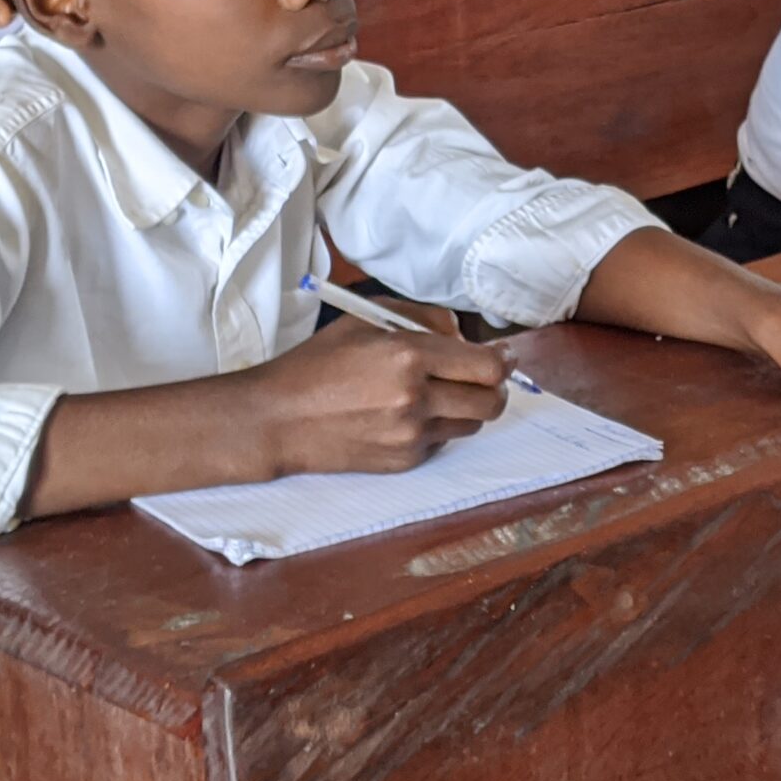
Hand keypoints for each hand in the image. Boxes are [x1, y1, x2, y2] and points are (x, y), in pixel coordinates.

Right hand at [240, 308, 508, 473]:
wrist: (278, 419)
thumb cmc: (318, 363)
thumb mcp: (366, 320)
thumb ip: (421, 318)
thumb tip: (461, 334)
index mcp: (408, 356)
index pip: (486, 366)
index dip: (502, 360)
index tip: (502, 356)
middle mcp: (415, 399)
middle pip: (490, 401)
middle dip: (493, 388)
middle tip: (481, 377)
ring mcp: (410, 435)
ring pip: (472, 424)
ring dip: (466, 407)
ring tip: (439, 393)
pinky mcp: (403, 461)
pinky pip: (442, 441)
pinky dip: (437, 426)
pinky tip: (408, 414)